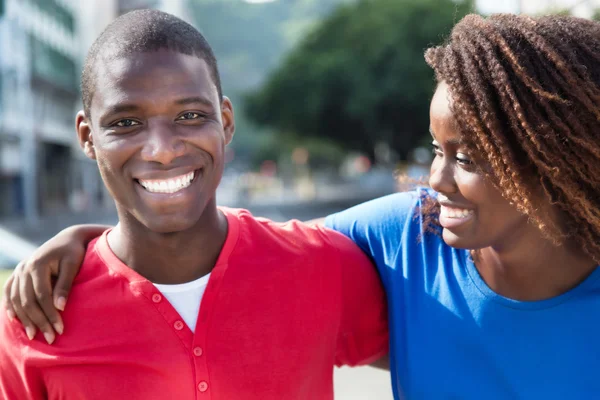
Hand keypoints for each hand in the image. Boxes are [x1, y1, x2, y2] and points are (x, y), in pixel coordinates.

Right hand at [2, 225, 106, 343]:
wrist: (68, 239)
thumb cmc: (74, 252)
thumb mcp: (73, 265)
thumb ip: (65, 285)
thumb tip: (60, 308)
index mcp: (37, 264)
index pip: (42, 296)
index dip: (50, 314)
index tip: (60, 329)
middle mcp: (24, 268)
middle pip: (28, 301)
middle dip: (39, 321)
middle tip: (50, 338)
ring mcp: (19, 271)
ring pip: (17, 300)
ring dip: (24, 319)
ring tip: (33, 335)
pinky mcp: (18, 273)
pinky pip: (10, 292)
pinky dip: (11, 306)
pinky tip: (14, 319)